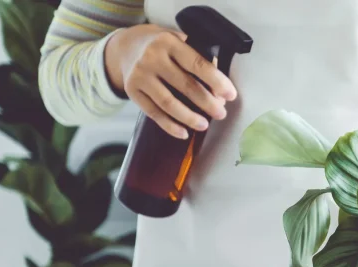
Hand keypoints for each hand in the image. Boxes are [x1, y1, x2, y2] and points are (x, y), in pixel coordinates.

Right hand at [105, 24, 237, 138]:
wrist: (127, 47)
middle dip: (207, 103)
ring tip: (205, 124)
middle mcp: (152, 57)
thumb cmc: (163, 48)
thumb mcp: (179, 42)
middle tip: (221, 113)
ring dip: (190, 118)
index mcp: (169, 42)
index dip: (217, 81)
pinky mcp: (132, 91)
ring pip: (169, 103)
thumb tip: (220, 89)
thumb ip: (198, 59)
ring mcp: (140, 75)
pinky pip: (154, 113)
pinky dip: (170, 126)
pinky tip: (184, 133)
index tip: (231, 95)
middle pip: (185, 85)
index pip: (197, 64)